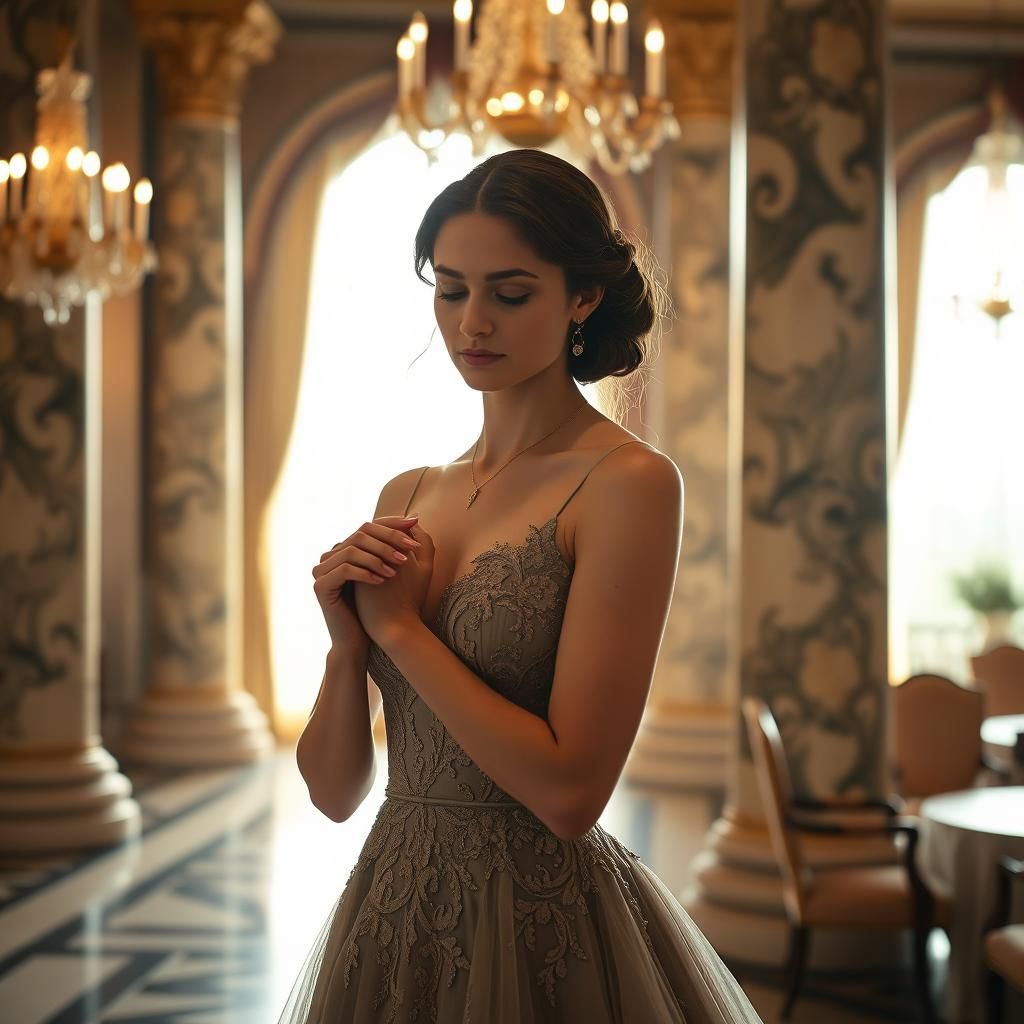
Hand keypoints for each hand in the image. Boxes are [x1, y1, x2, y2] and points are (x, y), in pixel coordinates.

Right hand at [312, 515, 422, 660]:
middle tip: (410, 550)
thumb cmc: (379, 608)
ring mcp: (323, 569)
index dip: (392, 524)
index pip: (369, 526)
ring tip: (398, 569)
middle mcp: (332, 555)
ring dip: (379, 557)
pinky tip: (383, 580)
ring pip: (353, 550)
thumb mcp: (394, 569)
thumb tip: (414, 519)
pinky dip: (366, 572)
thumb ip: (401, 545)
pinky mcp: (321, 585)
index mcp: (347, 549)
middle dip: (388, 540)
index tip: (415, 524)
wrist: (360, 639)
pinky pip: (345, 570)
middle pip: (361, 534)